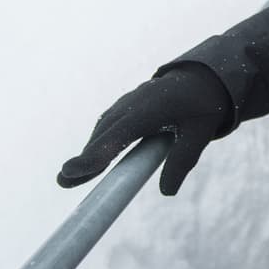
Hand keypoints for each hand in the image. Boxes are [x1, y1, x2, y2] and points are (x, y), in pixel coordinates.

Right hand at [57, 65, 232, 194]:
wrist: (203, 77)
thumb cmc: (204, 105)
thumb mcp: (201, 132)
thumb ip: (183, 160)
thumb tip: (167, 191)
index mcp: (152, 107)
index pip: (118, 135)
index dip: (95, 154)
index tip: (72, 171)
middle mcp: (135, 102)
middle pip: (104, 133)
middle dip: (85, 157)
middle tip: (63, 181)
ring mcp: (128, 101)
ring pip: (104, 127)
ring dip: (90, 150)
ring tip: (72, 177)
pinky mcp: (127, 105)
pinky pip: (109, 124)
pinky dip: (99, 141)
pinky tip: (93, 159)